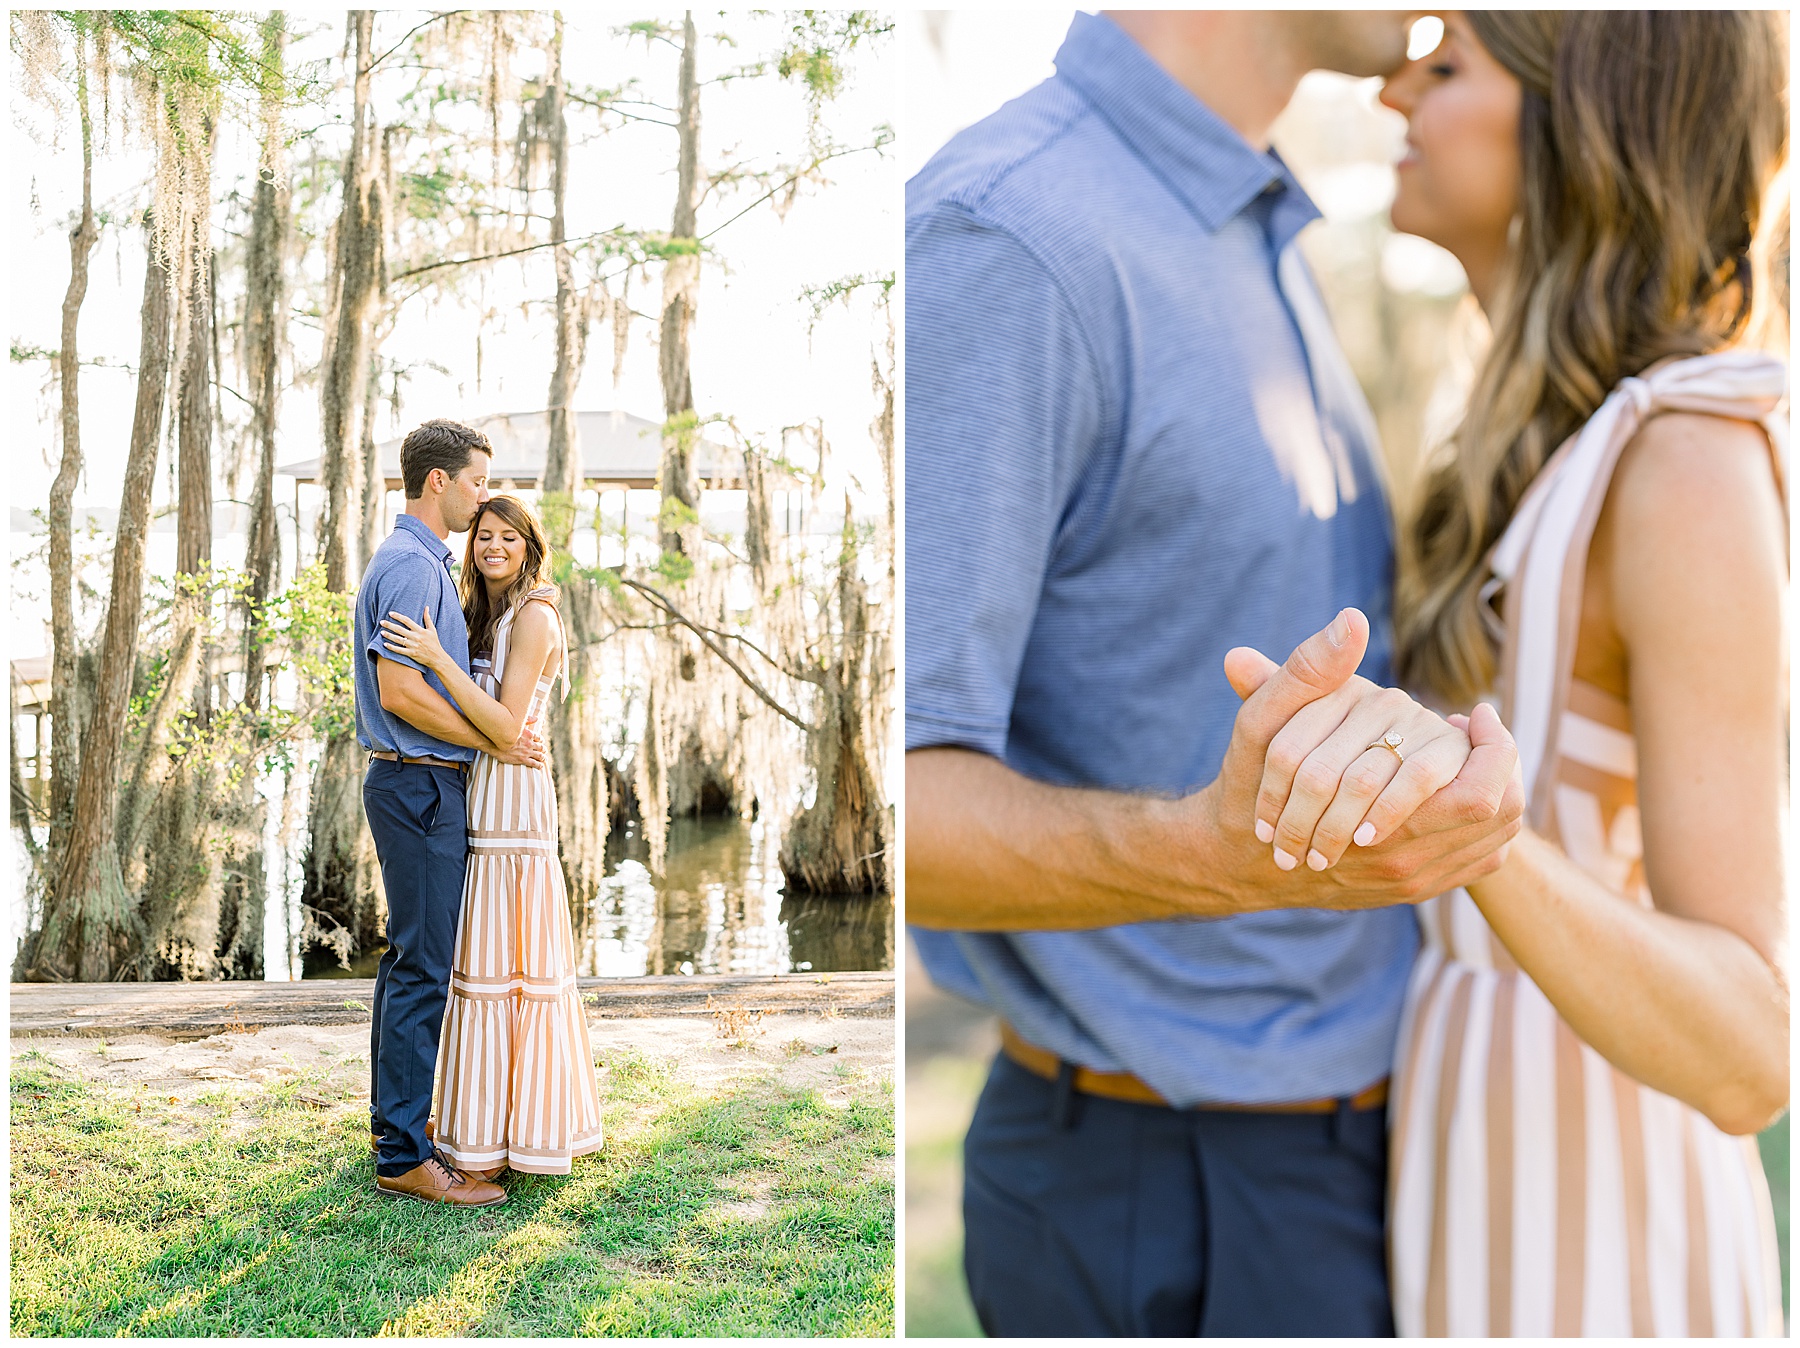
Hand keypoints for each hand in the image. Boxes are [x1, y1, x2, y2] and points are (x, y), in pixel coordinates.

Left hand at [380, 607, 449, 673]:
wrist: (437, 658)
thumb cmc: (434, 643)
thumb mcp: (432, 629)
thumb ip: (427, 618)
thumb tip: (426, 607)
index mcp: (420, 630)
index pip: (407, 621)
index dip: (398, 616)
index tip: (390, 613)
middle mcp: (415, 637)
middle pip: (400, 629)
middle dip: (389, 625)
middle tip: (381, 622)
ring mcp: (413, 646)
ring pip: (398, 639)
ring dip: (389, 635)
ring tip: (381, 632)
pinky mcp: (411, 654)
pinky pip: (399, 650)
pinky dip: (391, 647)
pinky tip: (385, 644)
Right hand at [489, 719, 545, 770]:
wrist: (494, 744)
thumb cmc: (503, 732)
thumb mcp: (516, 724)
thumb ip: (527, 720)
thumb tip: (536, 718)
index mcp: (529, 734)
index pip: (539, 738)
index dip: (541, 741)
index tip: (541, 743)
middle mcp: (529, 743)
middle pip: (541, 747)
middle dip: (543, 750)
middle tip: (544, 751)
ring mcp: (527, 752)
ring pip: (540, 756)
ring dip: (543, 758)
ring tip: (544, 759)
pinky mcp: (523, 760)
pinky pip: (534, 763)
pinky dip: (539, 766)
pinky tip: (540, 767)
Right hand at [1200, 608, 1522, 910]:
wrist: (1237, 860)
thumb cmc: (1246, 786)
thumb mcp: (1261, 724)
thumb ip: (1307, 672)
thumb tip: (1352, 620)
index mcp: (1377, 821)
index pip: (1482, 793)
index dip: (1495, 745)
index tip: (1474, 711)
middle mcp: (1402, 858)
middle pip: (1498, 815)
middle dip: (1500, 762)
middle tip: (1478, 725)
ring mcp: (1410, 879)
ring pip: (1495, 838)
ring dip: (1498, 788)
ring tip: (1476, 753)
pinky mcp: (1414, 889)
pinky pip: (1479, 859)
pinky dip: (1485, 822)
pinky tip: (1461, 787)